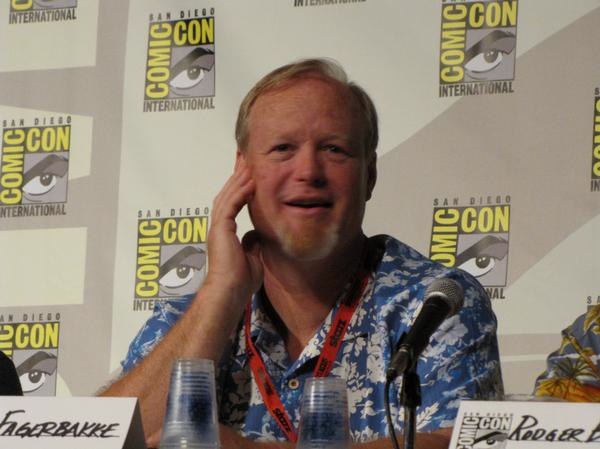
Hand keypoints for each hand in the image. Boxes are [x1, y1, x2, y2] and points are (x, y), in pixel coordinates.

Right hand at [205, 157, 262, 302]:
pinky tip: (250, 181)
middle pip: (227, 195)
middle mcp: (218, 227)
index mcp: (225, 233)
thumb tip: (255, 235)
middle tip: (245, 160)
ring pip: (227, 196)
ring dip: (238, 180)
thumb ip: (252, 244)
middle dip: (236, 177)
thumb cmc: (240, 281)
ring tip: (248, 164)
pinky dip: (240, 192)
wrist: (230, 292)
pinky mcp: (220, 229)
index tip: (248, 175)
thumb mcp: (252, 257)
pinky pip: (230, 205)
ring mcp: (217, 227)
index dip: (239, 189)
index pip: (232, 204)